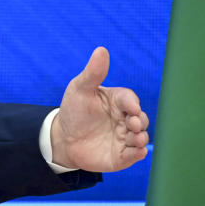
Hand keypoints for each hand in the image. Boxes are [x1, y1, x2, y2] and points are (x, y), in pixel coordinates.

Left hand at [51, 46, 148, 171]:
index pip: (129, 100)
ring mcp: (124, 138)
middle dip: (140, 121)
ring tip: (136, 138)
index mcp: (118, 102)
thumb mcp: (79, 89)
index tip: (130, 108)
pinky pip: (134, 155)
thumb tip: (101, 50)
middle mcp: (125, 119)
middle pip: (140, 118)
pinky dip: (138, 154)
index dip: (132, 103)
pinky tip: (138, 152)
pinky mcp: (121, 155)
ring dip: (141, 137)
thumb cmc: (74, 111)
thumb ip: (93, 73)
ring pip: (140, 137)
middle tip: (132, 124)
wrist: (63, 139)